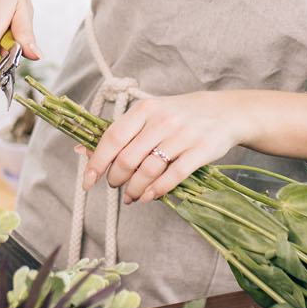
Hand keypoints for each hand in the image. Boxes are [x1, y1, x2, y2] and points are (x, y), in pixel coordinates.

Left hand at [85, 91, 251, 202]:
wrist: (225, 112)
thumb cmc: (179, 115)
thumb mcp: (150, 115)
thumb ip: (120, 132)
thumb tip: (81, 150)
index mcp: (145, 110)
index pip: (112, 137)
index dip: (96, 162)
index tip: (88, 180)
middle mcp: (162, 121)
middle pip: (128, 158)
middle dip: (116, 179)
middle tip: (115, 186)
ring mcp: (183, 135)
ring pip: (148, 171)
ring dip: (134, 189)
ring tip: (130, 196)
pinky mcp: (200, 151)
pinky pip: (173, 177)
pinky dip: (156, 191)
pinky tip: (148, 197)